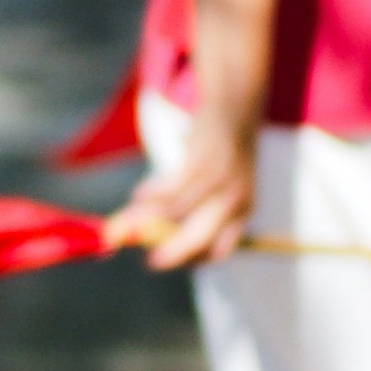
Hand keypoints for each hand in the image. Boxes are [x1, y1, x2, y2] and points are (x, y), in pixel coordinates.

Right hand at [107, 116, 256, 271]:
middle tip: (150, 263)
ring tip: (128, 222)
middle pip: (200, 240)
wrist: (234, 107)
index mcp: (243, 210)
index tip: (168, 258)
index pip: (220, 250)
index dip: (193, 260)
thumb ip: (193, 211)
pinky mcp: (201, 161)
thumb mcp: (218, 185)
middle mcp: (235, 200)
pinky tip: (139, 194)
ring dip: (147, 221)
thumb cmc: (219, 153)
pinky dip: (150, 194)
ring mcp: (219, 180)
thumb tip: (154, 237)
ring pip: (176, 213)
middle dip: (172, 254)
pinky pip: (170, 187)